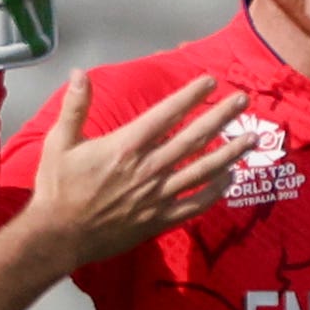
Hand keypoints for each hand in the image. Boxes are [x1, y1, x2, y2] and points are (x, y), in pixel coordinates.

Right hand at [18, 70, 253, 268]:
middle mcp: (148, 169)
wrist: (59, 236)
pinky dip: (216, 191)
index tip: (210, 82)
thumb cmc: (57, 188)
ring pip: (203, 171)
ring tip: (251, 139)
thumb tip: (78, 73)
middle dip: (221, 117)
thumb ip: (74, 107)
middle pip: (193, 138)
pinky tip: (230, 178)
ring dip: (230, 153)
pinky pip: (196, 204)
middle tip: (243, 100)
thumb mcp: (59, 142)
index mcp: (126, 146)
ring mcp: (157, 196)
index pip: (166, 114)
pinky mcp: (160, 219)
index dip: (190, 96)